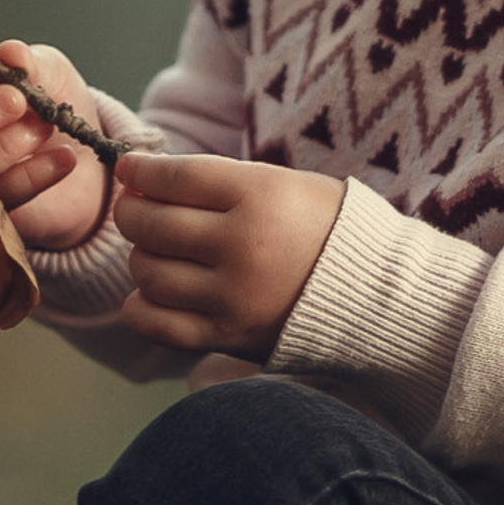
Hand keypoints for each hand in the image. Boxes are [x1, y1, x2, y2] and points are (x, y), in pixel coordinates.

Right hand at [0, 40, 110, 252]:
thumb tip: (10, 53)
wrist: (84, 150)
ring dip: (8, 144)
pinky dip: (35, 175)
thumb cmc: (49, 101)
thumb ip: (28, 62)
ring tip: (43, 126)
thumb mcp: (46, 72)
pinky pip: (3, 198)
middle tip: (17, 102)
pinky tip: (63, 158)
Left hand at [113, 154, 346, 360]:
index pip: (174, 178)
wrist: (374, 290)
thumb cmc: (322, 225)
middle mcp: (242, 244)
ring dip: (141, 257)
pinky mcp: (230, 335)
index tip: (128, 169)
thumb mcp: (281, 183)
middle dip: (132, 211)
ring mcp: (234, 295)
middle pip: (152, 224)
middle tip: (136, 207)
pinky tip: (146, 295)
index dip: (141, 172)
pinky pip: (161, 325)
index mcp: (259, 195)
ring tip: (156, 250)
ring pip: (149, 273)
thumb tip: (144, 180)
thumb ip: (216, 182)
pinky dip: (141, 308)